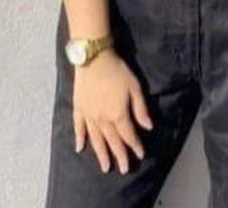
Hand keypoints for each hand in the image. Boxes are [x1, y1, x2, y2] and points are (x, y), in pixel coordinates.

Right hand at [72, 47, 153, 173]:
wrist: (94, 58)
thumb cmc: (117, 71)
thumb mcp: (134, 87)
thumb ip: (140, 109)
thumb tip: (148, 127)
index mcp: (118, 115)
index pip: (128, 135)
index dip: (135, 146)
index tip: (141, 155)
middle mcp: (102, 120)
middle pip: (112, 141)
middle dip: (120, 156)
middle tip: (124, 169)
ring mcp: (89, 116)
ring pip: (96, 139)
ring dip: (101, 154)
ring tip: (105, 167)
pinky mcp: (78, 108)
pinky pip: (78, 128)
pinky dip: (79, 138)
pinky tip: (80, 148)